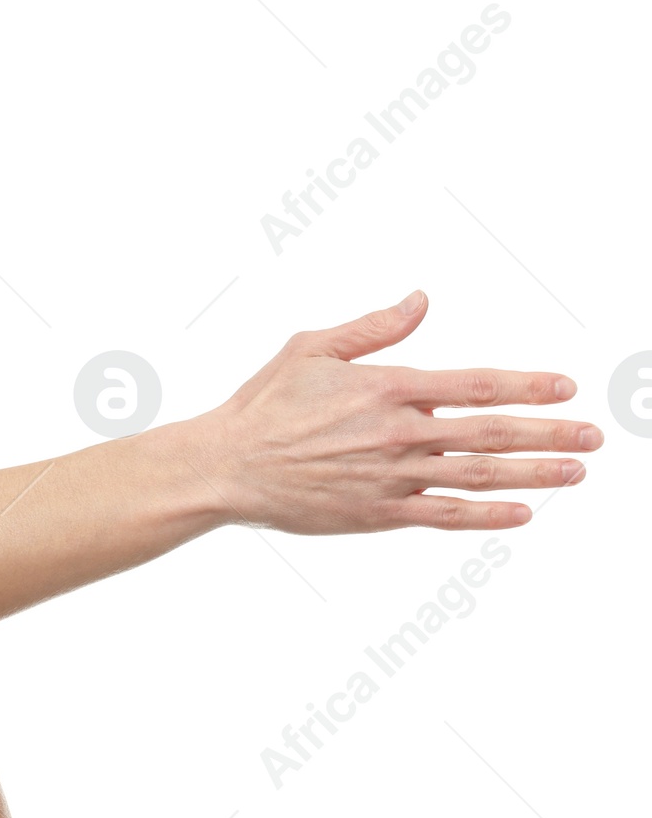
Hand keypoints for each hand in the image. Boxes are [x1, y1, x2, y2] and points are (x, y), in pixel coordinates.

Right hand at [187, 290, 600, 532]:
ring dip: (533, 474)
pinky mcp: (376, 514)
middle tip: (592, 436)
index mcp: (386, 387)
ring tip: (574, 473)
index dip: (528, 387)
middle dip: (549, 433)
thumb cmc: (263, 406)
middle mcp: (397, 434)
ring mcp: (390, 478)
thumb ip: (373, 328)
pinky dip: (485, 516)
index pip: (476, 385)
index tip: (565, 389)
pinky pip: (443, 516)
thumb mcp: (312, 348)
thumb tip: (421, 301)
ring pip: (477, 475)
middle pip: (491, 433)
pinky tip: (520, 514)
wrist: (226, 468)